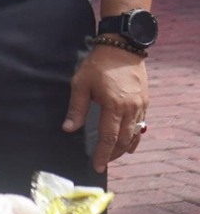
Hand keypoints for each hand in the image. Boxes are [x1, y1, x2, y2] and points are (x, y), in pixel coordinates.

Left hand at [64, 43, 148, 171]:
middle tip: (102, 163)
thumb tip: (68, 129)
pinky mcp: (145, 101)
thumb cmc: (98, 65)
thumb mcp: (81, 84)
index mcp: (113, 105)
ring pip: (135, 134)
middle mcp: (130, 108)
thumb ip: (76, 108)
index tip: (96, 166)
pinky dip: (135, 136)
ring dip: (124, 147)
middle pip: (124, 139)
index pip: (108, 137)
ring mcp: (140, 105)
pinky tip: (130, 143)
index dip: (102, 153)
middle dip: (113, 154)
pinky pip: (141, 124)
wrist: (122, 47)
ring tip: (113, 155)